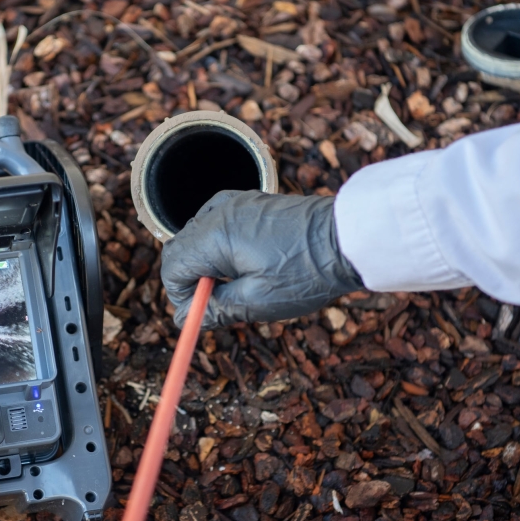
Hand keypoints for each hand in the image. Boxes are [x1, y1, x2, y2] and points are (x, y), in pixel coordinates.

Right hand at [161, 190, 364, 328]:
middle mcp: (217, 212)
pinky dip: (218, 245)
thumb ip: (215, 309)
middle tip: (216, 302)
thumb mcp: (257, 302)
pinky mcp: (249, 202)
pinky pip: (216, 223)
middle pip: (179, 248)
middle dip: (189, 279)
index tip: (201, 312)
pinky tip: (243, 261)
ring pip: (195, 235)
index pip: (171, 267)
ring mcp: (233, 202)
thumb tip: (185, 319)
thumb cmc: (306, 271)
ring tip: (236, 283)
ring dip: (204, 262)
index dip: (180, 296)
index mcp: (214, 236)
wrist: (347, 239)